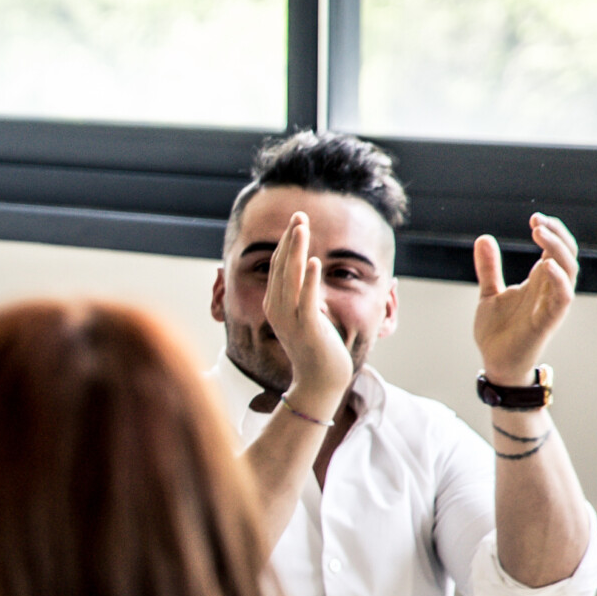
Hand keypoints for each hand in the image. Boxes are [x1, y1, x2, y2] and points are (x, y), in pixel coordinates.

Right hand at [263, 210, 352, 417]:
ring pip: (290, 277)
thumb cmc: (317, 349)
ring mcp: (290, 319)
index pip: (278, 267)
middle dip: (290, 239)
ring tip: (302, 227)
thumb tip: (305, 276)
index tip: (296, 222)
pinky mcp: (307, 327)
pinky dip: (309, 279)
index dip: (286, 242)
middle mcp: (277, 309)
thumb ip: (301, 297)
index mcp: (275, 305)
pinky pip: (306, 298)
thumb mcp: (305, 317)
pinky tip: (313, 260)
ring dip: (296, 250)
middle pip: (281, 266)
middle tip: (300, 214)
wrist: (321, 380)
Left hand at [474, 214, 578, 386]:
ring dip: (557, 250)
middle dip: (557, 235)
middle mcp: (549, 290)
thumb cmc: (498, 330)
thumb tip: (484, 238)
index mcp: (539, 281)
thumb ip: (489, 268)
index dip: (551, 232)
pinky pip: (562, 298)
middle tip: (537, 221)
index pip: (556, 250)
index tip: (535, 218)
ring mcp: (551, 304)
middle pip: (567, 256)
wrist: (495, 362)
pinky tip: (544, 264)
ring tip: (539, 233)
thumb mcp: (489, 293)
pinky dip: (558, 280)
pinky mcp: (547, 321)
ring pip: (569, 272)